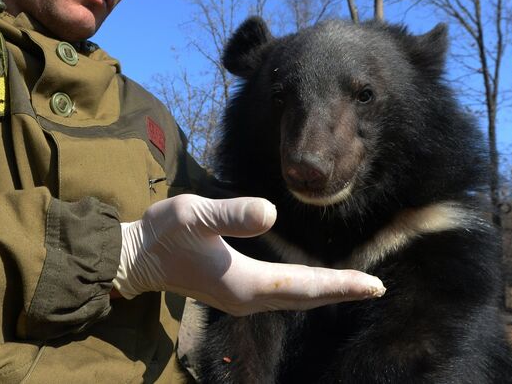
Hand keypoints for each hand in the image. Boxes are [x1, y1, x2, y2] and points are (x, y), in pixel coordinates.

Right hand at [112, 194, 385, 315]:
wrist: (136, 257)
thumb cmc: (164, 232)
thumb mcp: (194, 215)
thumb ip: (231, 215)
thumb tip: (270, 213)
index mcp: (245, 283)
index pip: (304, 286)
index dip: (340, 285)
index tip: (373, 285)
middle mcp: (247, 297)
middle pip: (304, 297)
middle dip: (340, 291)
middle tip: (375, 287)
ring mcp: (240, 297)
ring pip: (293, 298)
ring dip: (324, 291)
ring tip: (353, 286)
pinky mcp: (233, 291)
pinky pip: (280, 293)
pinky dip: (303, 288)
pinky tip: (311, 282)